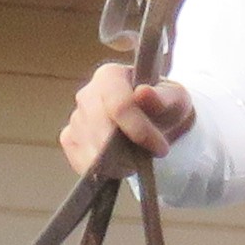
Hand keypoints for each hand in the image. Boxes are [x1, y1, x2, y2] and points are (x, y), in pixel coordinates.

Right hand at [58, 64, 192, 184]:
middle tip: (148, 157)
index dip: (139, 130)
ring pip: (91, 148)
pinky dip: (100, 168)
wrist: (155, 122)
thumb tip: (142, 93)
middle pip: (101, 130)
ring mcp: (75, 117)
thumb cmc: (164, 107)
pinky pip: (79, 160)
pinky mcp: (69, 139)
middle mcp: (87, 94)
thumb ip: (162, 98)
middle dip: (127, 150)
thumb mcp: (175, 99)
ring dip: (116, 161)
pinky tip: (118, 164)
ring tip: (135, 159)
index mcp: (110, 76)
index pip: (119, 106)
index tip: (160, 147)